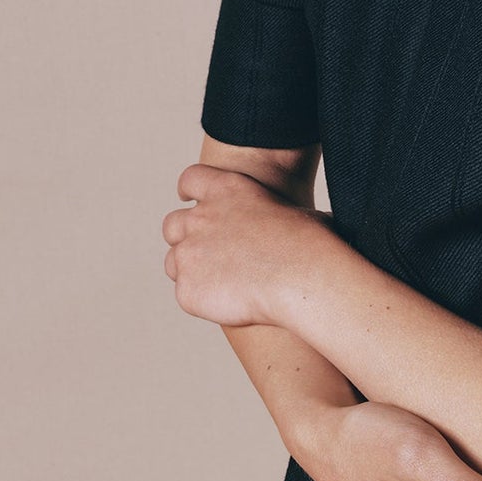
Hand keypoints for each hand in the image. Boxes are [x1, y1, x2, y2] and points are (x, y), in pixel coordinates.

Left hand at [162, 161, 332, 328]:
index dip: (188, 190)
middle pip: (173, 224)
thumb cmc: (309, 242)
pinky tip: (229, 301)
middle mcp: (200, 217)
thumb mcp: (289, 210)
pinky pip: (186, 293)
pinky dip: (202, 298)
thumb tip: (293, 224)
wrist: (301, 276)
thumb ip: (268, 214)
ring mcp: (189, 254)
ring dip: (191, 269)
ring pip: (174, 261)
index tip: (188, 199)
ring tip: (222, 282)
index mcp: (226, 189)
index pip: (191, 179)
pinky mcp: (187, 289)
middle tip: (206, 252)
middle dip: (185, 236)